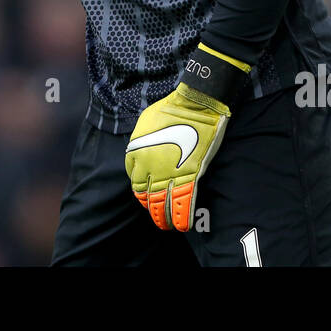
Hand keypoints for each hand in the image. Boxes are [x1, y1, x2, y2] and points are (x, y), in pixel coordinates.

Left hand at [124, 42, 249, 229]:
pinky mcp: (189, 176)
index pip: (135, 181)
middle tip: (159, 217)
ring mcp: (169, 173)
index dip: (143, 191)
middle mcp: (148, 167)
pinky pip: (182, 203)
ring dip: (164, 218)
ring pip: (162, 204)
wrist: (196, 104)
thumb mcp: (145, 123)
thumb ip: (142, 142)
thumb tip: (142, 153)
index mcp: (135, 153)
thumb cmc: (171, 109)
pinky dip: (181, 217)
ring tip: (168, 225)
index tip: (150, 194)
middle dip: (152, 209)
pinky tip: (183, 226)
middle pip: (146, 197)